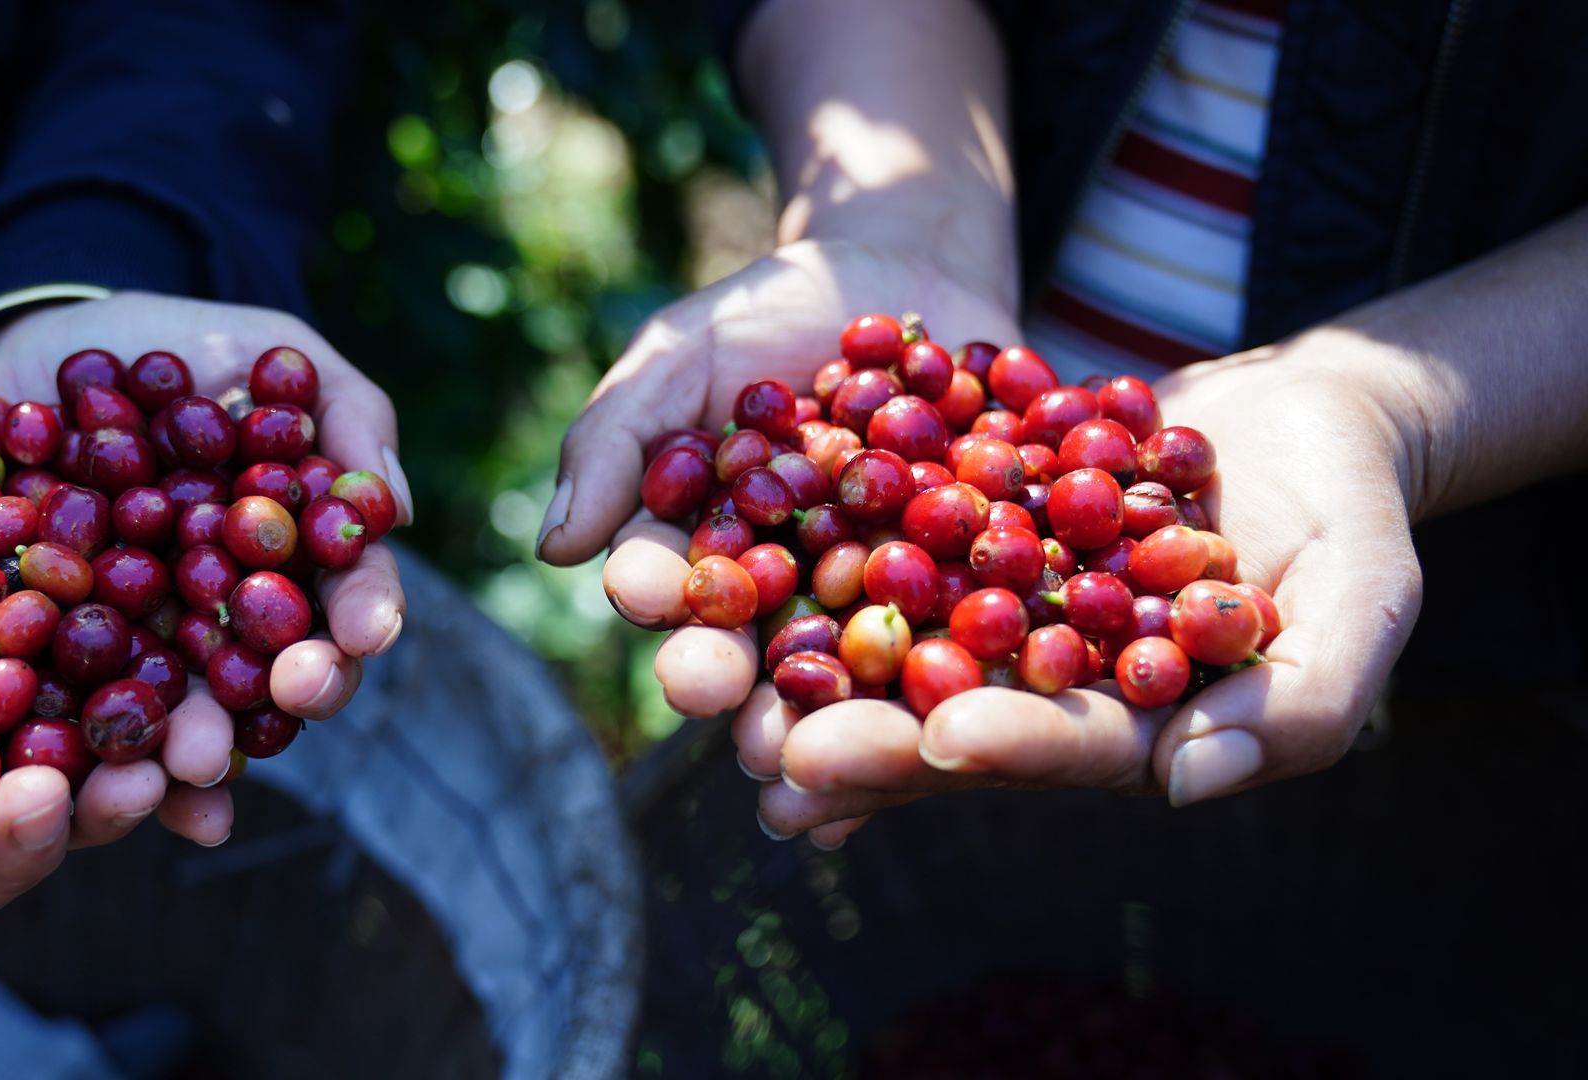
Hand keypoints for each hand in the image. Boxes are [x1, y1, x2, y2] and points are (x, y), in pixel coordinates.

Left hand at [0, 291, 407, 850]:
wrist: (25, 340)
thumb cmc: (168, 342)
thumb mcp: (268, 349)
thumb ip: (345, 410)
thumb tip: (394, 509)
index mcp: (295, 550)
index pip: (347, 592)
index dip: (365, 613)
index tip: (369, 630)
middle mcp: (232, 612)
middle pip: (280, 671)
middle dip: (294, 692)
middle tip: (294, 696)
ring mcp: (146, 640)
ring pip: (186, 712)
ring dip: (199, 744)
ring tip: (192, 761)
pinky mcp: (55, 655)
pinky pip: (77, 720)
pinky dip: (95, 766)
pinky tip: (111, 789)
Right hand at [540, 239, 1019, 727]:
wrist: (910, 271)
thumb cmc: (769, 310)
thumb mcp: (683, 351)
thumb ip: (616, 439)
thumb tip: (554, 548)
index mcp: (703, 559)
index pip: (667, 583)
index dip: (655, 594)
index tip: (646, 595)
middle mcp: (786, 601)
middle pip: (757, 654)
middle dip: (749, 684)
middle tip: (739, 716)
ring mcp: (882, 604)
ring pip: (864, 669)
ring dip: (853, 715)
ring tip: (849, 747)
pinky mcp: (977, 593)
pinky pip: (977, 633)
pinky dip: (976, 669)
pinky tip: (970, 715)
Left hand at [733, 349, 1424, 846]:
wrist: (1300, 414)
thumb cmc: (1352, 518)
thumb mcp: (1363, 607)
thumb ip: (1297, 706)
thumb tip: (1187, 786)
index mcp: (1135, 727)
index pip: (1068, 747)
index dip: (1009, 746)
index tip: (945, 740)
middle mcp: (1045, 685)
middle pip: (951, 717)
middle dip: (868, 738)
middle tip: (779, 750)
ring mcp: (996, 613)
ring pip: (895, 647)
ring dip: (813, 670)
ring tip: (726, 689)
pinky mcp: (960, 538)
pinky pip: (882, 547)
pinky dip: (820, 553)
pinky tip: (740, 555)